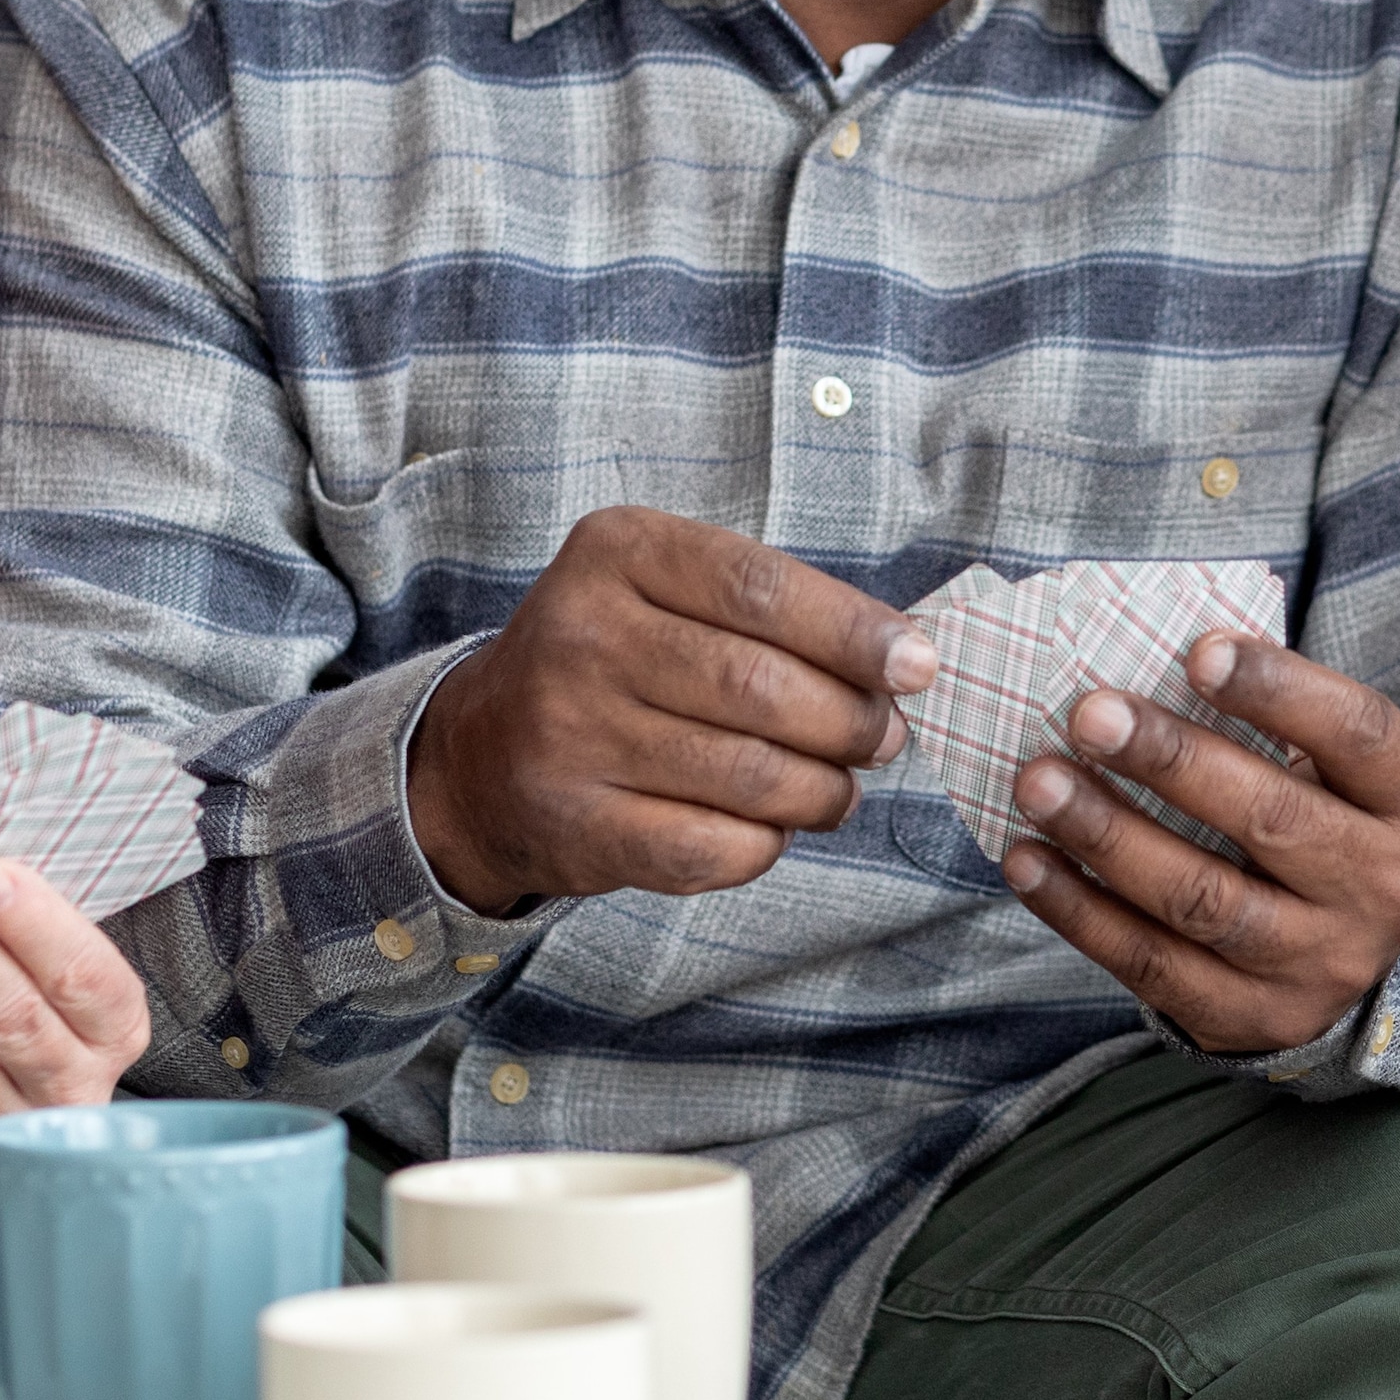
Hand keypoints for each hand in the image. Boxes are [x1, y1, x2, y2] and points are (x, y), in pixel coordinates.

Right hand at [408, 509, 932, 912]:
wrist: (481, 757)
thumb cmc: (615, 662)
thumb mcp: (670, 592)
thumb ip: (777, 610)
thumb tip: (904, 661)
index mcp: (616, 552)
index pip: (759, 588)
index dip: (853, 632)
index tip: (917, 665)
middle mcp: (581, 635)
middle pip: (760, 686)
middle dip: (850, 721)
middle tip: (883, 738)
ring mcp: (569, 734)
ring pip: (747, 775)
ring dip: (822, 790)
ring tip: (839, 786)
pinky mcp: (574, 824)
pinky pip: (710, 847)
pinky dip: (765, 844)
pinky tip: (773, 827)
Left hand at [995, 632, 1399, 1053]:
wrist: (1357, 954)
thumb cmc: (1326, 821)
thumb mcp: (1336, 767)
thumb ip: (1273, 716)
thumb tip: (1154, 652)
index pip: (1357, 735)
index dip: (1280, 690)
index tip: (1199, 652)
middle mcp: (1382, 889)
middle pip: (1269, 818)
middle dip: (1169, 761)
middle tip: (1088, 715)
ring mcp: (1320, 963)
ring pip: (1203, 899)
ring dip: (1109, 836)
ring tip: (1041, 783)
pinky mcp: (1253, 1017)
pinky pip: (1153, 965)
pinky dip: (1080, 911)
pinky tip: (1030, 861)